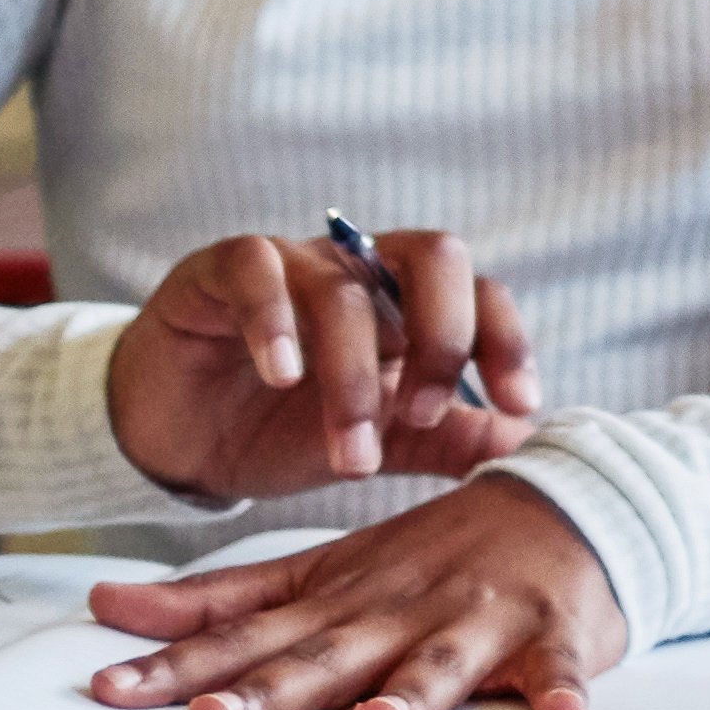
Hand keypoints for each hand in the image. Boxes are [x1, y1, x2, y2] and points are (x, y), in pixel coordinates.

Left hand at [81, 476, 626, 709]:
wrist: (571, 500)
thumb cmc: (435, 553)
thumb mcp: (323, 566)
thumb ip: (219, 597)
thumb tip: (104, 604)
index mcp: (340, 600)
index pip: (244, 636)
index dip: (176, 666)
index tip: (109, 690)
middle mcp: (400, 610)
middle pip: (329, 656)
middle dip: (272, 690)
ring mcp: (479, 620)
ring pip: (441, 661)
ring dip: (413, 691)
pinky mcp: (555, 632)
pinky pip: (562, 667)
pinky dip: (565, 688)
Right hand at [102, 229, 538, 504]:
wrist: (178, 444)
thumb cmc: (283, 431)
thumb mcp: (379, 443)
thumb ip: (450, 440)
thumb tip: (531, 444)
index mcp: (410, 302)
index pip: (483, 294)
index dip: (508, 342)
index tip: (519, 404)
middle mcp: (361, 269)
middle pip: (434, 258)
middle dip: (443, 337)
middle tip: (425, 415)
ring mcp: (292, 263)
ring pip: (344, 288)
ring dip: (354, 375)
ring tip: (351, 451)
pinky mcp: (220, 271)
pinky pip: (257, 270)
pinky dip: (275, 321)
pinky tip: (283, 375)